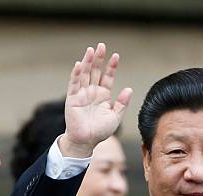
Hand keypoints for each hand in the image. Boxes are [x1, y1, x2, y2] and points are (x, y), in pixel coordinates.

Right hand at [60, 42, 132, 157]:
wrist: (86, 142)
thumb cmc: (100, 131)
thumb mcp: (115, 117)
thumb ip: (121, 104)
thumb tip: (129, 89)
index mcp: (102, 95)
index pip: (107, 77)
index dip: (111, 67)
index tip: (116, 56)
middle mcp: (92, 92)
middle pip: (95, 72)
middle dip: (98, 59)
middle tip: (101, 46)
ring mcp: (81, 94)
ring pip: (85, 74)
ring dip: (87, 62)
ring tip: (91, 50)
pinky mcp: (72, 99)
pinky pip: (74, 84)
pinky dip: (76, 74)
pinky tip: (80, 64)